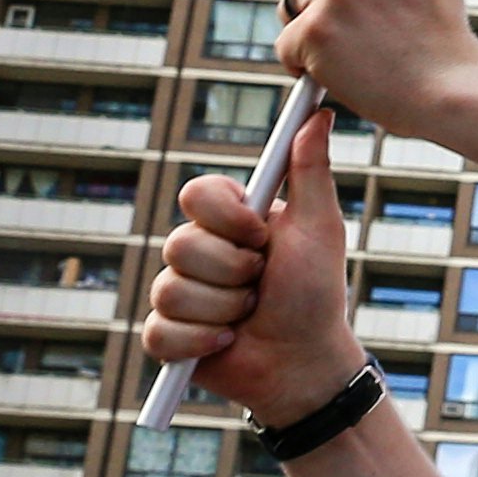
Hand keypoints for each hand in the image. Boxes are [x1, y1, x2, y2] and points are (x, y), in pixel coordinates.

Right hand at [140, 114, 361, 424]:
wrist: (304, 362)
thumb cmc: (316, 293)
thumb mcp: (318, 228)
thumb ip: (310, 170)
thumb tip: (318, 114)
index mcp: (228, 220)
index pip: (195, 194)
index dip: (225, 218)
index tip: (261, 236)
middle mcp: (197, 251)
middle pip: (179, 246)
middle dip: (232, 273)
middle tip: (261, 284)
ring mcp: (178, 293)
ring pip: (171, 292)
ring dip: (223, 310)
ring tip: (248, 316)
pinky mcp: (166, 336)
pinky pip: (159, 332)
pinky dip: (201, 342)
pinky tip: (226, 344)